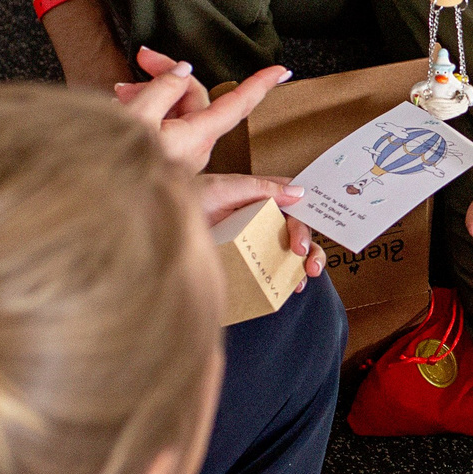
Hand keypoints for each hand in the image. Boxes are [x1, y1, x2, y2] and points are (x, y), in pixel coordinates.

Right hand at [114, 47, 290, 175]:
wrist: (100, 204)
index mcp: (196, 136)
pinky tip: (123, 106)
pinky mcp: (169, 159)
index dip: (259, 85)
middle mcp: (195, 146)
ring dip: (152, 93)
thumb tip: (184, 70)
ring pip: (178, 110)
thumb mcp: (137, 119)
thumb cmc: (116, 169)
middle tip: (141, 59)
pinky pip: (167, 125)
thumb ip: (163, 89)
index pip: (236, 104)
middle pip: (196, 98)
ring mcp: (183, 154)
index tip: (282, 70)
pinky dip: (149, 111)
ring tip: (121, 92)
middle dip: (170, 74)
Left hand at [196, 175, 326, 281]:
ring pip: (291, 251)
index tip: (301, 241)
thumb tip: (297, 191)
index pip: (295, 206)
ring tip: (304, 277)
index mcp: (262, 197)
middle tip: (305, 261)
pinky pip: (272, 268)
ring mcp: (256, 239)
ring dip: (306, 262)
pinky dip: (286, 278)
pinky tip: (291, 286)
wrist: (164, 224)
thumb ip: (260, 187)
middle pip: (297, 231)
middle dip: (308, 246)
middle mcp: (263, 217)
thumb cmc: (192, 199)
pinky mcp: (247, 258)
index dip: (306, 221)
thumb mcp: (226, 188)